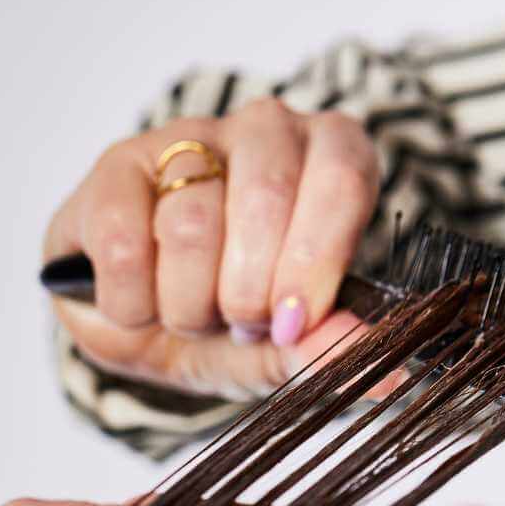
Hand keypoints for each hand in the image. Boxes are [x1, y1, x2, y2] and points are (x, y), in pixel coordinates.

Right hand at [45, 102, 385, 400]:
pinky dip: (132, 301)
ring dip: (188, 305)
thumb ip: (326, 352)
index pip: (342, 181)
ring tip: (191, 317)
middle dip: (246, 295)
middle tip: (240, 325)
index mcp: (333, 162)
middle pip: (265, 199)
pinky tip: (140, 306)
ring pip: (191, 224)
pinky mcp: (118, 163)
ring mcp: (189, 140)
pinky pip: (122, 240)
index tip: (292, 322)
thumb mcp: (283, 351)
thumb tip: (386, 373)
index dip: (315, 260)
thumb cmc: (229, 328)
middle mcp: (268, 132)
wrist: (142, 329)